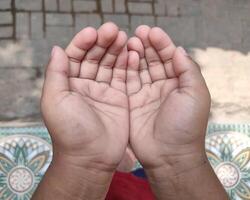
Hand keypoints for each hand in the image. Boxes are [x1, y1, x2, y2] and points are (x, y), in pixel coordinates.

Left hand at [41, 22, 128, 172]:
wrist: (91, 157)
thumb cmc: (70, 131)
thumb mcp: (54, 101)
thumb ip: (55, 74)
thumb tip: (57, 49)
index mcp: (68, 84)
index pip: (75, 55)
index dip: (83, 42)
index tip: (93, 32)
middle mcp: (85, 84)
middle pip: (94, 57)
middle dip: (103, 42)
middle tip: (114, 30)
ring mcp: (104, 90)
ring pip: (110, 64)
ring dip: (116, 49)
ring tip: (123, 37)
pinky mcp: (119, 97)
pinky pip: (123, 76)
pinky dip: (127, 63)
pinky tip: (131, 52)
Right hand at [127, 25, 210, 169]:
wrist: (169, 155)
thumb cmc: (185, 125)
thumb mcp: (196, 94)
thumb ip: (188, 70)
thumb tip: (178, 49)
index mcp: (179, 82)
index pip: (169, 57)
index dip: (162, 43)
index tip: (152, 31)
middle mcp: (162, 85)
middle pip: (153, 59)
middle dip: (147, 45)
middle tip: (138, 32)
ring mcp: (146, 93)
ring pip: (139, 67)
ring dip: (135, 53)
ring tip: (130, 41)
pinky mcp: (132, 101)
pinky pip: (128, 80)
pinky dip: (126, 68)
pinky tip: (125, 57)